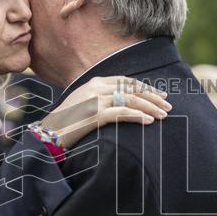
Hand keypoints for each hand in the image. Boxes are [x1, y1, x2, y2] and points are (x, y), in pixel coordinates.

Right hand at [39, 76, 170, 149]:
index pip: (127, 81)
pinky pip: (121, 113)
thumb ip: (101, 99)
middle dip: (153, 97)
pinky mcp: (94, 114)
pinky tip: (149, 121)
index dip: (145, 88)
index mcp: (95, 82)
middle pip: (132, 89)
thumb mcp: (85, 104)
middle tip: (168, 106)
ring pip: (130, 99)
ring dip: (149, 107)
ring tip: (163, 115)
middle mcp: (96, 87)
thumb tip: (123, 104)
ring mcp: (95, 100)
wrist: (48, 134)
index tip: (161, 95)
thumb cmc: (67, 123)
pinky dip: (137, 116)